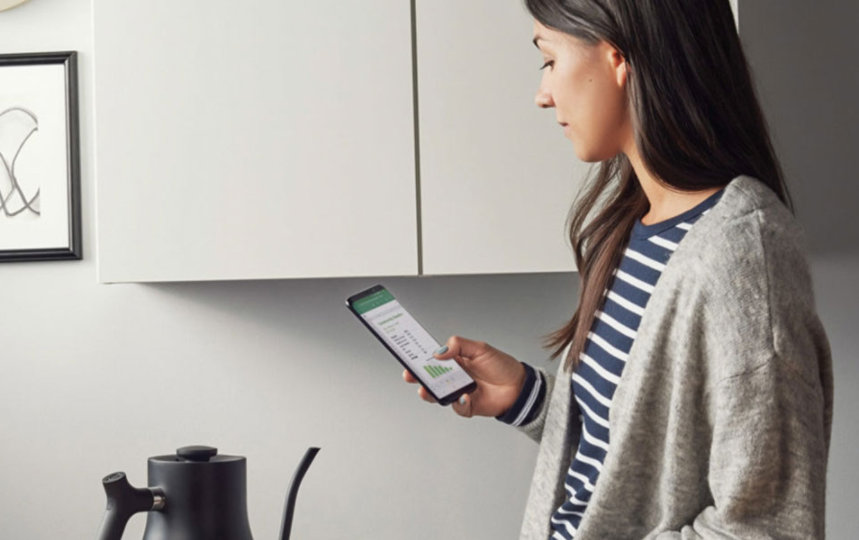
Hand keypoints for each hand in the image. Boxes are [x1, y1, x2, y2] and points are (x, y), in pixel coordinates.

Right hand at [402, 336, 526, 417]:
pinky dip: (458, 403)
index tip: (407, 356)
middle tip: (410, 375)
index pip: (432, 359)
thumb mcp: (480, 349)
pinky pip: (457, 407)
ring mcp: (459, 392)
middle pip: (429, 378)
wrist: (519, 386)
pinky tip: (464, 397)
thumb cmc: (501, 366)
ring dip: (430, 393)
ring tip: (427, 390)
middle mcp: (454, 377)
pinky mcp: (467, 406)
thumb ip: (459, 346)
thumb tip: (438, 352)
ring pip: (438, 395)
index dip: (419, 358)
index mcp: (455, 361)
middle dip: (417, 377)